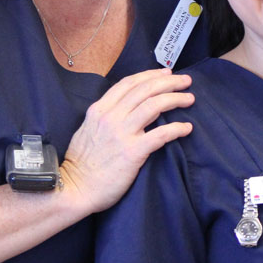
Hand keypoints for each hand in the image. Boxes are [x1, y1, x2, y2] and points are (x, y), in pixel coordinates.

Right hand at [60, 69, 193, 213]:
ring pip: (154, 105)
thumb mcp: (88, 130)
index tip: (165, 74)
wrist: (74, 189)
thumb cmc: (81, 164)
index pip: (128, 83)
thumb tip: (130, 109)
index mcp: (99, 110)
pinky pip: (160, 134)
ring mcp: (121, 134)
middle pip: (145, 89)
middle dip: (168, 82)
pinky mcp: (132, 153)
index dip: (150, 75)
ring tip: (189, 99)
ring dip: (175, 99)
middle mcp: (110, 117)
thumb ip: (107, 117)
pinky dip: (176, 128)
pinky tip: (186, 128)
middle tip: (185, 81)